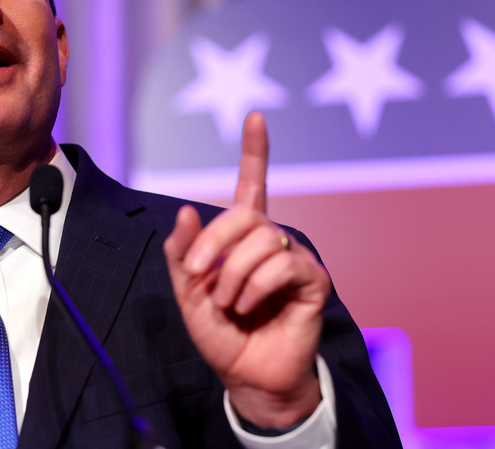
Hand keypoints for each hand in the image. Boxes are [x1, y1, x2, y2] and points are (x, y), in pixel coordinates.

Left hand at [163, 111, 331, 428]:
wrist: (246, 377)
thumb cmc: (221, 334)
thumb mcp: (187, 292)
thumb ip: (182, 253)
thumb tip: (186, 210)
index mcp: (242, 238)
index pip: (251, 185)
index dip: (254, 150)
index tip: (255, 117)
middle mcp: (271, 240)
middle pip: (243, 213)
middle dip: (213, 242)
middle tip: (198, 276)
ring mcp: (294, 258)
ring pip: (261, 238)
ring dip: (232, 274)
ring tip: (227, 303)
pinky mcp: (312, 280)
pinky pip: (281, 264)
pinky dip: (254, 286)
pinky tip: (248, 307)